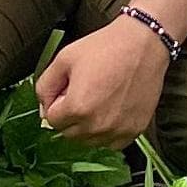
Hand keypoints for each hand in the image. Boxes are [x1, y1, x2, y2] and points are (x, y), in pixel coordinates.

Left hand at [35, 12, 170, 144]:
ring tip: (98, 99)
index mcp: (77, 108)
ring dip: (88, 126)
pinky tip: (112, 110)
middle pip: (69, 133)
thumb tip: (43, 109)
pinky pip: (111, 143)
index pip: (52, 121)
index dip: (56, 103)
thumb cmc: (106, 47)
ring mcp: (117, 130)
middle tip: (83, 92)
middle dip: (70, 116)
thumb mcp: (64, 58)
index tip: (68, 89)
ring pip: (89, 140)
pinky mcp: (134, 130)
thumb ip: (44, 86)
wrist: (143, 43)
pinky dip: (108, 131)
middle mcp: (97, 125)